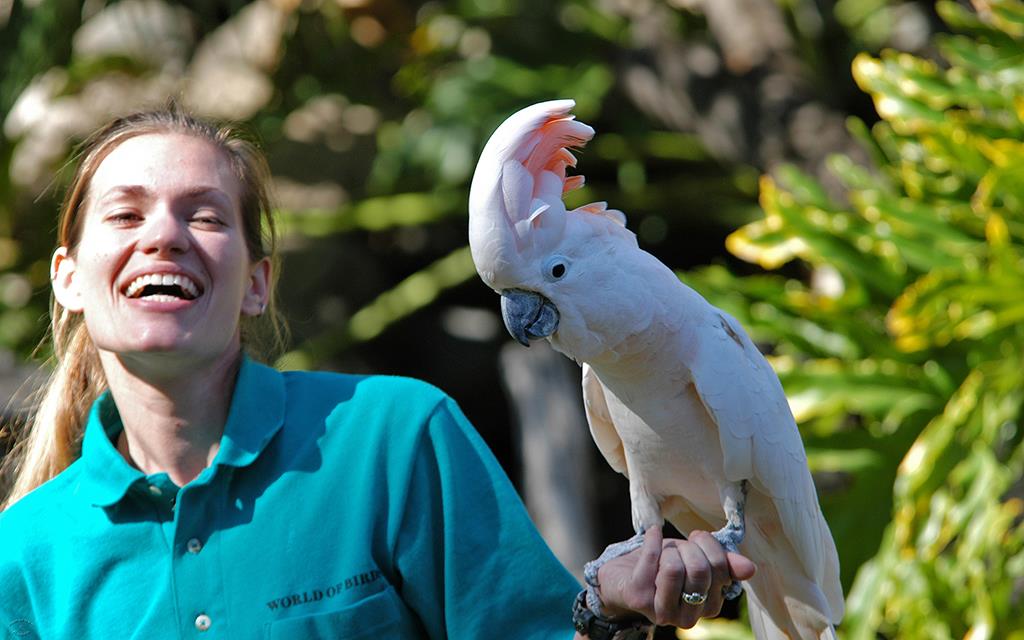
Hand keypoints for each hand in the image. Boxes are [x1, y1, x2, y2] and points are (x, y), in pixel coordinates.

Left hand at [594, 526, 755, 627]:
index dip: (709, 545)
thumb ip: (724, 564)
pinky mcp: (638, 598)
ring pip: (675, 568)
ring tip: (664, 550)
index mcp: (709, 606)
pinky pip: (651, 559)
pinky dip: (652, 539)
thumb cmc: (665, 565)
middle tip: (680, 545)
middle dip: (689, 547)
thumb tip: (750, 569)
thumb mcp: (698, 560)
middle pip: (700, 569)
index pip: (721, 569)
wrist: (624, 574)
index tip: (698, 539)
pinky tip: (652, 532)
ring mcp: (662, 611)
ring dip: (669, 548)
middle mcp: (689, 617)